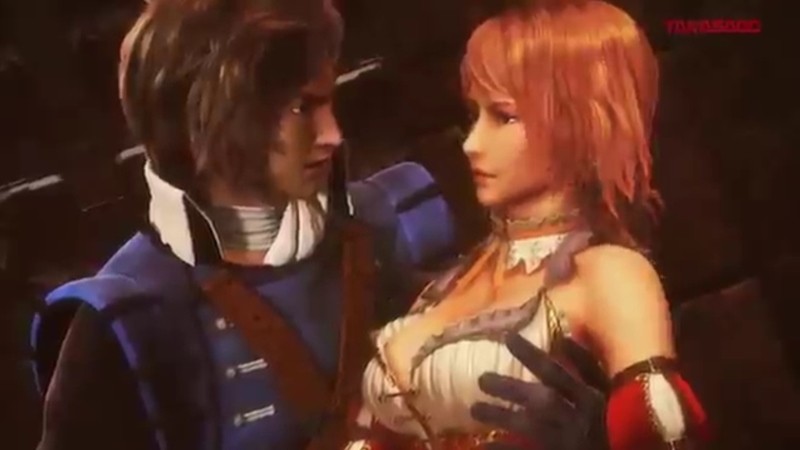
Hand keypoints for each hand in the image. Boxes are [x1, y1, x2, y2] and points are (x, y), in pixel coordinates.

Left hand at [471, 334, 607, 449]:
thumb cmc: (599, 422)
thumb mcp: (601, 392)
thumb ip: (586, 365)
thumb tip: (564, 335)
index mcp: (589, 398)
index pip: (558, 373)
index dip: (533, 354)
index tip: (507, 337)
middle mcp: (577, 420)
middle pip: (543, 400)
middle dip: (512, 388)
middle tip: (482, 379)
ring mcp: (564, 443)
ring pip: (530, 427)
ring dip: (500, 416)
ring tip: (475, 408)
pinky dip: (502, 449)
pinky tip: (482, 445)